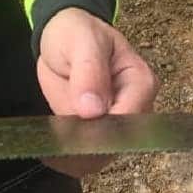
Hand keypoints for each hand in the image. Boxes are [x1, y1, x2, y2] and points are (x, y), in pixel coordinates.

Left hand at [36, 7, 157, 176]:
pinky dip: (70, 159)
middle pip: (119, 142)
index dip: (101, 129)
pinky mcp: (101, 133)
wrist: (64, 37)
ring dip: (77, 156)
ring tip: (51, 148)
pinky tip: (52, 152)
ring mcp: (120, 123)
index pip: (128, 119)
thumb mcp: (81, 42)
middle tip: (56, 142)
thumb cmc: (76, 33)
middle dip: (87, 148)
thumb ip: (89, 72)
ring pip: (105, 155)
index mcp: (141, 82)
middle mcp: (137, 107)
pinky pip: (90, 156)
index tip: (70, 131)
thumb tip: (93, 110)